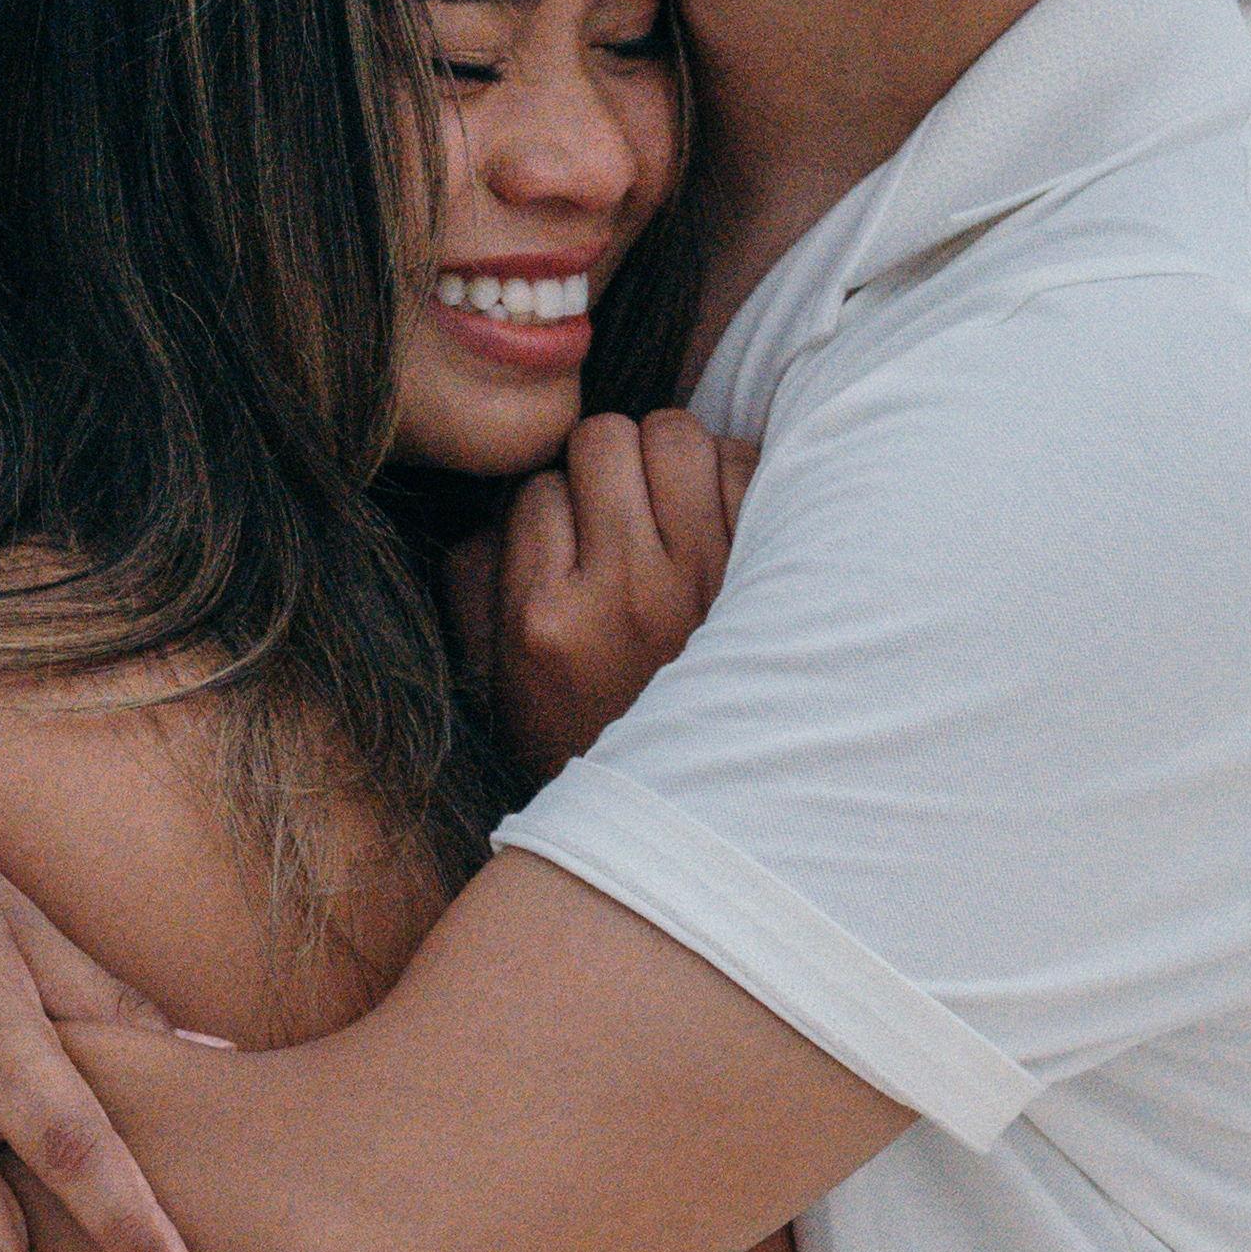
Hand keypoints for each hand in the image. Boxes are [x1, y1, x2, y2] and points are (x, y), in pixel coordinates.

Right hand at [478, 410, 745, 785]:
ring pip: (676, 436)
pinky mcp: (771, 576)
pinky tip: (723, 518)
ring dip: (670, 457)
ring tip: (675, 504)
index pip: (537, 488)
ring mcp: (706, 581)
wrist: (700, 814)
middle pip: (605, 440)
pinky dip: (732, 475)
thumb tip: (503, 503)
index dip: (555, 502)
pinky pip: (747, 466)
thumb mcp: (503, 682)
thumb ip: (479, 585)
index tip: (574, 538)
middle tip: (624, 506)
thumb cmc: (593, 737)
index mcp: (546, 620)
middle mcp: (626, 594)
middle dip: (608, 462)